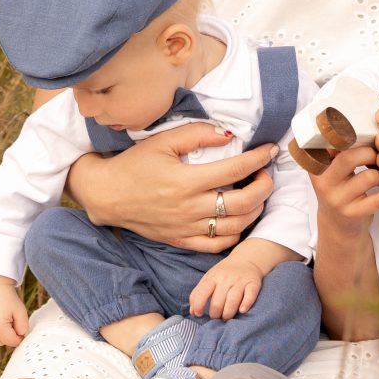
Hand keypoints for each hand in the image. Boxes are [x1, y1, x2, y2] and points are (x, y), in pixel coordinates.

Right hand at [68, 120, 274, 253]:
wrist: (108, 195)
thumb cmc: (135, 164)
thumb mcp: (162, 141)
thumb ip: (197, 134)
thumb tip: (229, 134)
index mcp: (186, 180)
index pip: (235, 169)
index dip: (259, 159)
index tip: (270, 150)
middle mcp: (190, 208)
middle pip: (243, 203)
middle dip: (264, 187)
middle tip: (266, 174)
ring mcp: (187, 228)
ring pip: (236, 226)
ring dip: (255, 210)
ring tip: (256, 194)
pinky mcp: (182, 241)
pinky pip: (218, 245)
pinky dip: (236, 233)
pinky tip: (239, 218)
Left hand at [189, 256, 263, 318]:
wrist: (246, 260)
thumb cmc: (224, 273)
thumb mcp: (209, 278)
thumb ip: (198, 293)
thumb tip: (192, 312)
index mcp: (213, 277)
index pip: (202, 292)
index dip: (198, 305)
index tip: (198, 314)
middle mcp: (226, 278)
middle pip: (218, 300)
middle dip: (215, 314)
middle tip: (216, 318)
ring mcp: (240, 281)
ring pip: (232, 300)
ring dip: (228, 313)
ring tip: (226, 318)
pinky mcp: (253, 284)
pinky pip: (250, 295)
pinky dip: (246, 304)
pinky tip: (242, 310)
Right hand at [301, 135, 378, 232]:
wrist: (338, 225)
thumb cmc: (340, 189)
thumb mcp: (331, 170)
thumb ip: (337, 150)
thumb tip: (353, 122)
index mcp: (317, 166)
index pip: (329, 142)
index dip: (348, 135)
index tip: (362, 132)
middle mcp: (323, 182)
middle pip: (349, 157)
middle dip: (369, 152)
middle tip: (376, 153)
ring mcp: (337, 199)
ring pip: (368, 177)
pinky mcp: (353, 214)